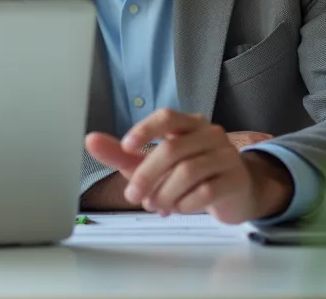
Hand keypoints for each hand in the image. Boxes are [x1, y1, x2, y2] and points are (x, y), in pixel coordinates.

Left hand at [84, 110, 291, 223]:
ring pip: (188, 172)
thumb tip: (90, 140)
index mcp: (188, 124)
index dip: (145, 130)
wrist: (235, 192)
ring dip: (164, 193)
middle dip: (146, 175)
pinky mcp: (235, 180)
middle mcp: (209, 134)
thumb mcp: (152, 162)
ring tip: (155, 205)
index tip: (127, 147)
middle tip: (133, 195)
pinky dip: (185, 204)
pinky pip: (206, 191)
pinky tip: (178, 208)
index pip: (166, 117)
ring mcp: (226, 156)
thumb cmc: (189, 173)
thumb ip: (122, 153)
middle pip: (172, 149)